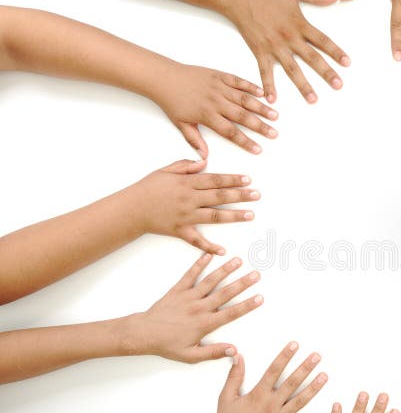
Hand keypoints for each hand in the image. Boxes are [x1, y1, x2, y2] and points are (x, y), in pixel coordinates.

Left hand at [123, 253, 261, 361]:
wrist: (143, 333)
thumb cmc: (167, 345)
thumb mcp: (190, 356)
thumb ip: (213, 353)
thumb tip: (234, 350)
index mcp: (204, 323)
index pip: (231, 313)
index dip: (247, 305)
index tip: (260, 298)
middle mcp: (199, 307)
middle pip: (225, 293)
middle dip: (242, 283)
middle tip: (256, 274)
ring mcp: (188, 296)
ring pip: (210, 280)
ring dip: (225, 270)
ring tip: (238, 260)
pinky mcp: (177, 289)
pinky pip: (190, 274)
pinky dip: (199, 264)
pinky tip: (208, 255)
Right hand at [127, 159, 259, 254]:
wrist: (131, 209)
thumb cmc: (148, 188)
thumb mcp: (166, 171)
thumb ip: (186, 166)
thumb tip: (204, 162)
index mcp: (186, 184)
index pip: (214, 180)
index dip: (232, 179)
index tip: (248, 179)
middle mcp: (189, 200)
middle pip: (219, 196)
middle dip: (240, 195)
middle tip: (257, 195)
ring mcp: (185, 216)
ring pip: (214, 216)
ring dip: (234, 216)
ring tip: (251, 214)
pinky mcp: (180, 231)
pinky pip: (196, 241)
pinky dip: (209, 247)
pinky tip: (223, 251)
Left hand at [153, 63, 278, 156]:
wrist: (164, 77)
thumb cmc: (171, 102)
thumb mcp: (181, 124)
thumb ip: (195, 140)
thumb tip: (205, 157)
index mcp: (207, 116)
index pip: (231, 132)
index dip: (246, 141)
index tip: (258, 149)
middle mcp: (216, 102)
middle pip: (243, 116)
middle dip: (260, 126)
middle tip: (274, 134)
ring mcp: (219, 87)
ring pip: (244, 99)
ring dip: (261, 107)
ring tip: (275, 115)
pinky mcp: (219, 75)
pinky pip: (238, 81)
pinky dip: (251, 87)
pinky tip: (263, 93)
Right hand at [209, 342, 329, 412]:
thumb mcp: (226, 397)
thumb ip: (234, 377)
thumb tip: (238, 357)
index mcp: (258, 395)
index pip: (274, 370)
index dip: (285, 356)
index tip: (295, 345)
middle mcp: (271, 405)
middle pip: (292, 383)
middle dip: (305, 368)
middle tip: (317, 356)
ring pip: (300, 401)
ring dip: (314, 388)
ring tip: (325, 376)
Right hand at [225, 0, 348, 102]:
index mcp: (299, 23)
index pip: (322, 40)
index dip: (336, 52)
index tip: (347, 63)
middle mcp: (289, 38)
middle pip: (312, 58)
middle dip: (326, 72)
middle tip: (338, 85)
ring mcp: (274, 47)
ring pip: (292, 69)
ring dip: (303, 85)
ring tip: (313, 99)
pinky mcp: (260, 52)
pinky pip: (265, 72)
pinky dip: (268, 86)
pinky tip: (272, 100)